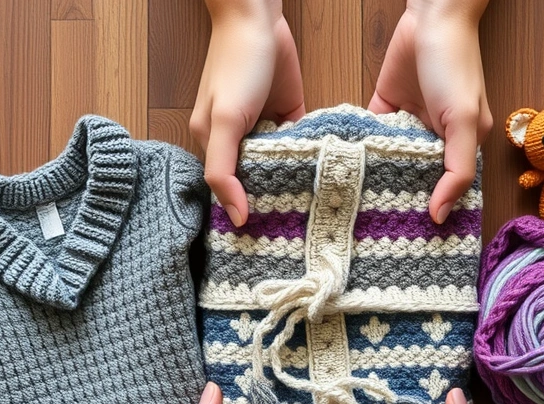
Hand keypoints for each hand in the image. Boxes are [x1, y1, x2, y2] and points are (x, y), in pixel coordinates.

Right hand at [191, 0, 304, 226]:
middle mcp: (240, 139)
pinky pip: (301, 143)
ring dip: (297, 179)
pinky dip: (311, 154)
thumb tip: (236, 217)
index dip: (245, 212)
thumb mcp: (224, 121)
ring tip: (319, 214)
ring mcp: (266, 126)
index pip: (229, 189)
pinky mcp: (291, 113)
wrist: (258, 18)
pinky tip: (328, 176)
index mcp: (215, 144)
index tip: (265, 242)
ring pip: (283, 163)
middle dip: (275, 199)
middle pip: (258, 178)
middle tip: (299, 234)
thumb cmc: (234, 66)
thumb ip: (224, 171)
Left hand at [368, 0, 492, 223]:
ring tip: (354, 208)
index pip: (446, 188)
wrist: (431, 16)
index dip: (432, 211)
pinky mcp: (385, 106)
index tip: (412, 239)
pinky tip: (344, 169)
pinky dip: (360, 147)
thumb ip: (455, 170)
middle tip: (375, 231)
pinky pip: (371, 134)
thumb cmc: (455, 66)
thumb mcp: (462, 121)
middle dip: (398, 197)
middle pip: (416, 175)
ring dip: (375, 174)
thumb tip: (440, 216)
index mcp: (461, 144)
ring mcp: (409, 122)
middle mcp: (435, 137)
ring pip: (390, 157)